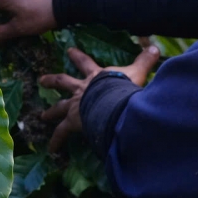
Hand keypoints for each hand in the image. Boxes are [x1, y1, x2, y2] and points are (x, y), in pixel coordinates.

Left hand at [38, 44, 161, 152]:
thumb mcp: (136, 72)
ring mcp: (75, 105)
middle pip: (63, 82)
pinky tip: (51, 149)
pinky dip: (56, 141)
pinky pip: (62, 132)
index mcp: (95, 77)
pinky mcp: (73, 121)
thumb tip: (156, 48)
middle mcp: (81, 89)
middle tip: (41, 79)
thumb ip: (145, 61)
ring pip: (58, 107)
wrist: (112, 102)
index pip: (85, 63)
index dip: (77, 56)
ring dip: (50, 112)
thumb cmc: (123, 87)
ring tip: (42, 116)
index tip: (69, 50)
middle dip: (52, 81)